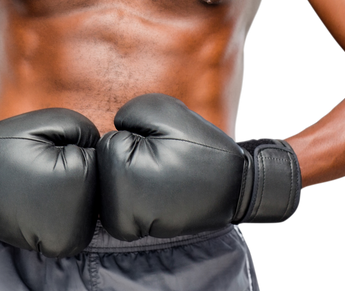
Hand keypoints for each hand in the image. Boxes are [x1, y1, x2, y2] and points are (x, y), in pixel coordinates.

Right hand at [0, 108, 100, 257]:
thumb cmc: (7, 145)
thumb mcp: (53, 121)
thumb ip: (90, 133)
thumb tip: (108, 157)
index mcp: (76, 183)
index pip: (102, 160)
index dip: (74, 147)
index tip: (44, 150)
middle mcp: (75, 220)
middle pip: (101, 186)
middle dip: (78, 170)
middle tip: (39, 166)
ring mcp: (66, 240)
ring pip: (92, 204)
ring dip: (73, 191)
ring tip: (37, 182)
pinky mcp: (57, 247)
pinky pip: (78, 219)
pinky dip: (65, 206)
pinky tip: (39, 198)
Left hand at [97, 93, 300, 240]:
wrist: (238, 187)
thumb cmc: (201, 147)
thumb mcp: (163, 110)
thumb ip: (127, 113)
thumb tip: (113, 132)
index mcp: (120, 173)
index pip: (107, 144)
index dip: (135, 138)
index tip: (163, 147)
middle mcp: (118, 207)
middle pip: (106, 169)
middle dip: (130, 159)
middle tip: (166, 163)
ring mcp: (129, 225)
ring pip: (114, 187)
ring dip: (135, 178)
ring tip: (167, 177)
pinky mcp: (141, 233)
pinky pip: (128, 204)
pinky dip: (144, 194)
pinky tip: (168, 192)